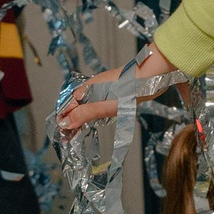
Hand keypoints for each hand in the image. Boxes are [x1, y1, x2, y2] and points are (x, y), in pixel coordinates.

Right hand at [57, 46, 174, 132]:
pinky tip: (98, 118)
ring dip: (82, 116)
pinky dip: (93, 111)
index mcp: (86, 89)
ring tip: (80, 132)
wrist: (150, 76)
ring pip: (86, 103)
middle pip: (75, 105)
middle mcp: (91, 87)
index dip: (63, 121)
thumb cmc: (128, 90)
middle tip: (70, 137)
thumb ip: (84, 114)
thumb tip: (64, 123)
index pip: (67, 106)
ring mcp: (103, 87)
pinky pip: (98, 101)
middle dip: (71, 120)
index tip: (63, 137)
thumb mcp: (104, 105)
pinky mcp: (114, 89)